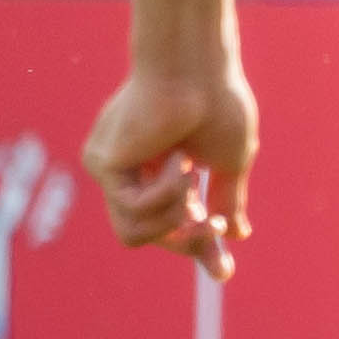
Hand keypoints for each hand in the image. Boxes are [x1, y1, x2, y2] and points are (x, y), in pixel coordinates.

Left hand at [83, 58, 259, 278]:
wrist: (196, 67)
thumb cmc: (218, 103)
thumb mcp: (230, 162)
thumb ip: (227, 198)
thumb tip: (237, 234)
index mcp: (160, 169)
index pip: (170, 223)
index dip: (196, 249)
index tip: (224, 271)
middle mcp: (130, 171)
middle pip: (144, 235)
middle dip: (185, 243)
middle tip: (214, 227)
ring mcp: (112, 169)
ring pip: (134, 234)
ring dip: (174, 216)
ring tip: (191, 178)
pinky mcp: (101, 163)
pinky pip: (135, 208)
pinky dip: (167, 191)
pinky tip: (178, 158)